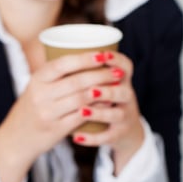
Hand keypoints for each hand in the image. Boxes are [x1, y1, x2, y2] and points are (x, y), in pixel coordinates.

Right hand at [0, 51, 116, 181]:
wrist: (16, 138)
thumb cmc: (33, 107)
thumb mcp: (36, 87)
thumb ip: (55, 75)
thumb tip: (84, 53)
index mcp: (37, 79)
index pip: (63, 64)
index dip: (85, 58)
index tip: (103, 54)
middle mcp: (40, 95)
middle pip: (77, 81)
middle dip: (101, 75)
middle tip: (117, 71)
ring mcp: (48, 113)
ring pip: (82, 98)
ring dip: (103, 91)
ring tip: (117, 85)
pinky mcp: (56, 129)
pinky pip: (82, 116)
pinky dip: (97, 108)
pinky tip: (108, 102)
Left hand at [71, 51, 143, 175]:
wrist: (123, 129)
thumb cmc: (104, 98)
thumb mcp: (105, 81)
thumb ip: (87, 66)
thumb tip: (55, 43)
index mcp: (123, 80)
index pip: (125, 66)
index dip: (115, 60)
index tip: (101, 55)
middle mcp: (127, 97)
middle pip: (120, 91)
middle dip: (103, 88)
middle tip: (88, 88)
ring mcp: (125, 117)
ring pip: (116, 114)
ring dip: (98, 112)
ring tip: (82, 110)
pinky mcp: (119, 134)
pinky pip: (106, 137)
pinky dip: (91, 138)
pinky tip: (76, 137)